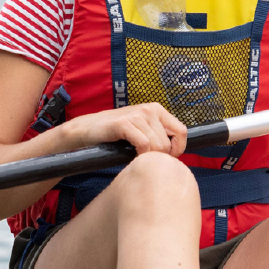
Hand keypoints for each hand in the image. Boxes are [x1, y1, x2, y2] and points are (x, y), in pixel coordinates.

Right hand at [54, 103, 188, 158]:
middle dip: (159, 156)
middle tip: (146, 159)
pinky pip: (144, 144)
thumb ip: (159, 135)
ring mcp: (137, 115)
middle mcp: (149, 109)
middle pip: (168, 143)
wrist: (87, 130)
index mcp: (157, 109)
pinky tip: (131, 155)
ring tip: (136, 156)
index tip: (165, 158)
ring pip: (157, 146)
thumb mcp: (142, 129)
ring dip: (148, 157)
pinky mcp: (124, 123)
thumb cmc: (115, 134)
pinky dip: (140, 154)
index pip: (181, 132)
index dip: (177, 149)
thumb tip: (176, 151)